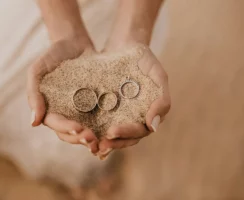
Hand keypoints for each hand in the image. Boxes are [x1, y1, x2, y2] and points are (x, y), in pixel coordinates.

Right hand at [27, 36, 98, 153]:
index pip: (56, 124)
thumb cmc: (52, 55)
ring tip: (102, 141)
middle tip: (93, 140)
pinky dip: (103, 127)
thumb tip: (34, 123)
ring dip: (92, 138)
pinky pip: (98, 119)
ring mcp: (79, 110)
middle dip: (80, 139)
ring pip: (84, 130)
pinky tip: (112, 132)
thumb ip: (33, 94)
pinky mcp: (94, 105)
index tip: (78, 129)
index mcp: (49, 108)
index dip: (66, 129)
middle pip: (70, 133)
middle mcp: (64, 113)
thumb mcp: (38, 70)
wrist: (74, 42)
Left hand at [98, 43, 170, 158]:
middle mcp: (135, 117)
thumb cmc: (144, 59)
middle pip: (126, 138)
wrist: (124, 45)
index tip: (112, 132)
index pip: (140, 130)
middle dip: (113, 143)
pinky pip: (100, 122)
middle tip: (99, 146)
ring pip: (113, 135)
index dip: (127, 133)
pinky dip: (93, 130)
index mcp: (149, 113)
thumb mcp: (157, 75)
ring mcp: (120, 114)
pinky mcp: (106, 108)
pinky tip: (81, 133)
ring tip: (90, 144)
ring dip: (102, 141)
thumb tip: (154, 127)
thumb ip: (162, 99)